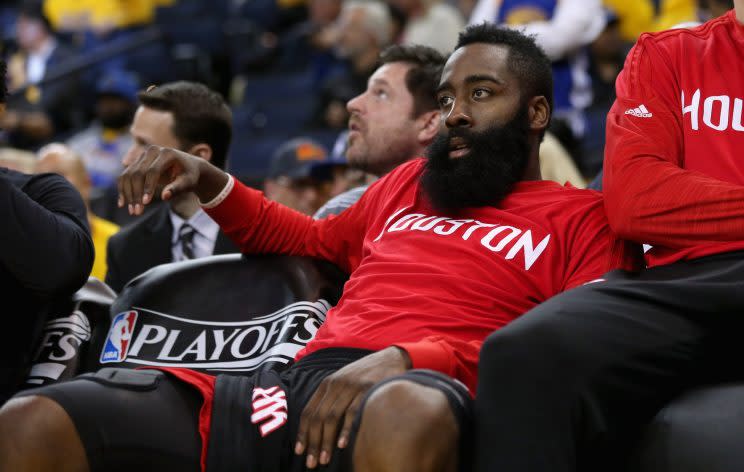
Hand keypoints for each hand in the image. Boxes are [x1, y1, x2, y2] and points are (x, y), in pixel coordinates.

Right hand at [117, 146, 228, 214]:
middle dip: (136, 193)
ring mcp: (143, 156)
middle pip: (138, 173)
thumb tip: (165, 197)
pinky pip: (126, 176)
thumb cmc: (190, 176)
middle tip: (136, 212)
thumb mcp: (188, 182)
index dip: (148, 187)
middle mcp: (152, 151)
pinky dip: (123, 189)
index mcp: (167, 153)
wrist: (188, 167)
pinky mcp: (137, 162)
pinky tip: (122, 204)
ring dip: (127, 194)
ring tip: (132, 211)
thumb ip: (177, 188)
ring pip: (129, 175)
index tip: (146, 203)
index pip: (153, 171)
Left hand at [295, 347, 410, 467]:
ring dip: (326, 441)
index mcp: (327, 384)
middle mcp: (336, 384)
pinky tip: (342, 445)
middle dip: (313, 442)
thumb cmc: (365, 375)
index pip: (308, 411)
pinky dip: (346, 430)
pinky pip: (352, 412)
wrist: (390, 358)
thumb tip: (319, 427)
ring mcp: (351, 386)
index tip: (300, 451)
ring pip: (332, 417)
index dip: (302, 433)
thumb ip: (331, 398)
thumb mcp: (344, 381)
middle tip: (312, 463)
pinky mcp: (367, 389)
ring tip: (324, 459)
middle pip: (318, 418)